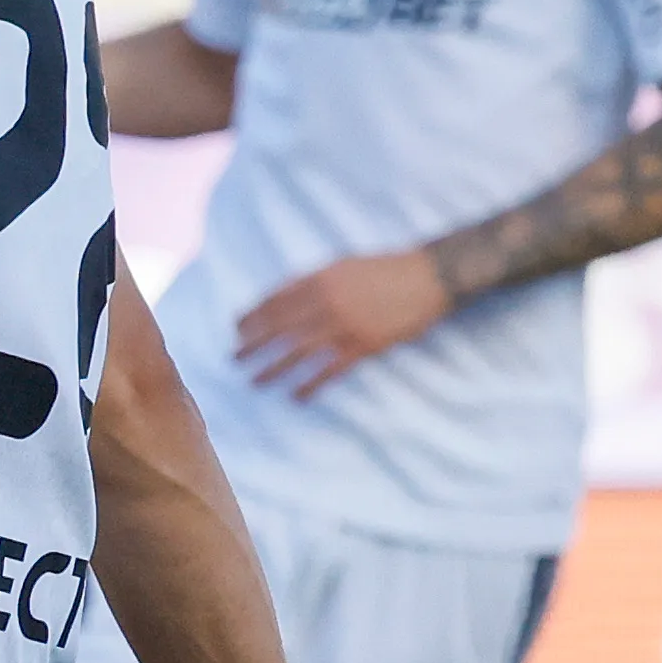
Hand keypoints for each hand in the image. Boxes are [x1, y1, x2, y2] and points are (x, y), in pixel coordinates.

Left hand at [231, 248, 452, 401]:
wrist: (427, 276)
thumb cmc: (383, 268)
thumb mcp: (341, 265)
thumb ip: (310, 279)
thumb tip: (279, 296)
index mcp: (318, 280)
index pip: (274, 302)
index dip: (252, 317)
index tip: (236, 331)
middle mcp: (325, 303)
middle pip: (279, 328)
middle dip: (253, 345)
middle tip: (234, 360)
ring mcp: (344, 326)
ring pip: (298, 352)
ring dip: (273, 369)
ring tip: (254, 382)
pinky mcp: (363, 346)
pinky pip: (330, 370)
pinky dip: (310, 385)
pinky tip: (296, 397)